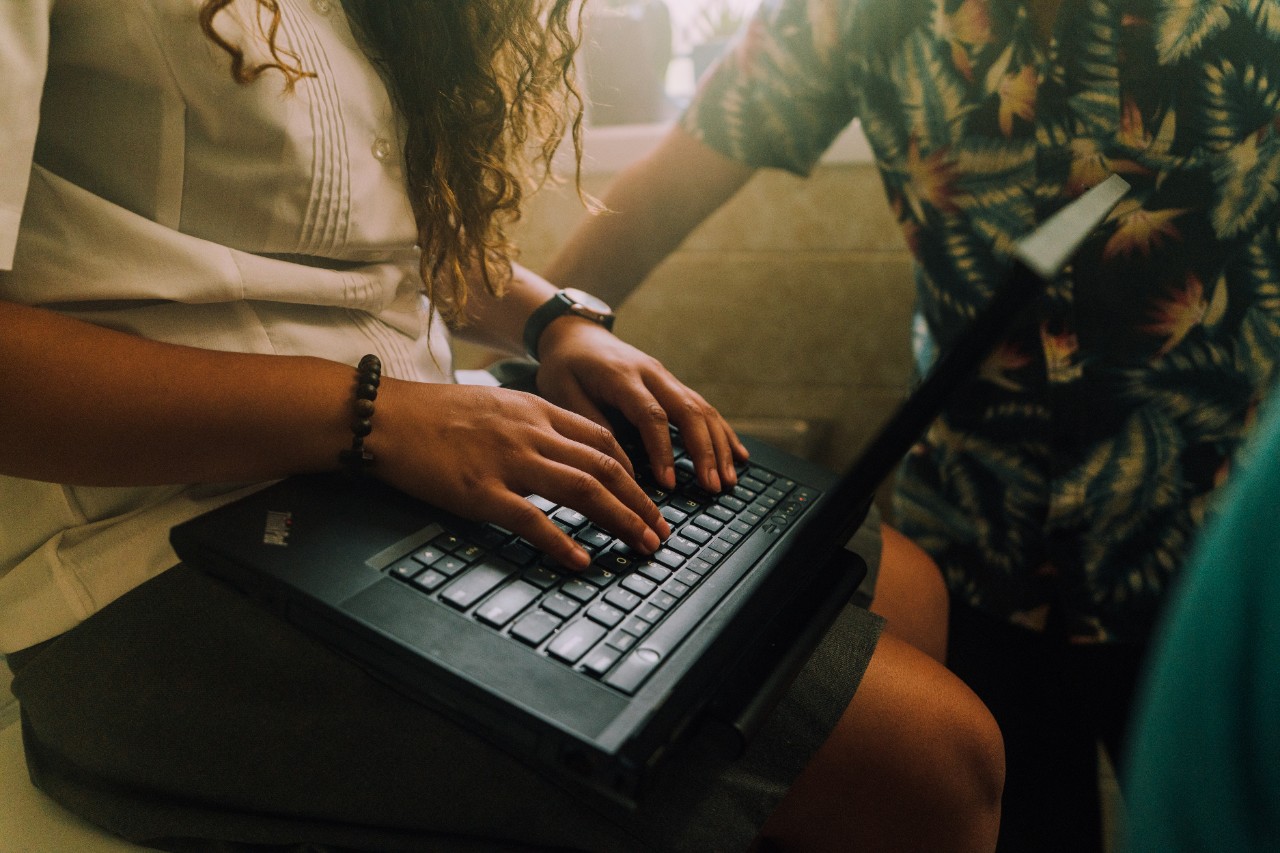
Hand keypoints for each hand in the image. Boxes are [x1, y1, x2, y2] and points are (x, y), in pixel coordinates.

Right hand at [370, 380, 669, 569]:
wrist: (387, 417)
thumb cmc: (434, 414)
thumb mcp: (495, 404)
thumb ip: (530, 423)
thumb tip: (558, 451)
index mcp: (536, 410)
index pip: (603, 438)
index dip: (633, 470)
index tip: (647, 495)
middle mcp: (532, 433)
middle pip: (606, 467)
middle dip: (641, 502)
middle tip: (660, 531)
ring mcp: (509, 462)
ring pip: (584, 490)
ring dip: (621, 520)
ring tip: (642, 545)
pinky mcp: (482, 491)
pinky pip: (533, 520)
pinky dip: (563, 542)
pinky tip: (582, 561)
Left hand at [534, 318, 748, 491]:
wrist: (575, 332)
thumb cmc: (564, 366)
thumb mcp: (561, 392)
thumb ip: (589, 423)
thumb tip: (617, 460)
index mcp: (622, 376)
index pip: (651, 415)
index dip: (662, 450)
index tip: (668, 483)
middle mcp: (652, 373)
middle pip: (689, 411)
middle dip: (705, 451)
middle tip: (713, 486)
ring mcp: (666, 377)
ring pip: (702, 409)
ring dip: (719, 446)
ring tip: (729, 480)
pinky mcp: (672, 384)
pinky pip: (703, 407)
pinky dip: (722, 432)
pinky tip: (737, 456)